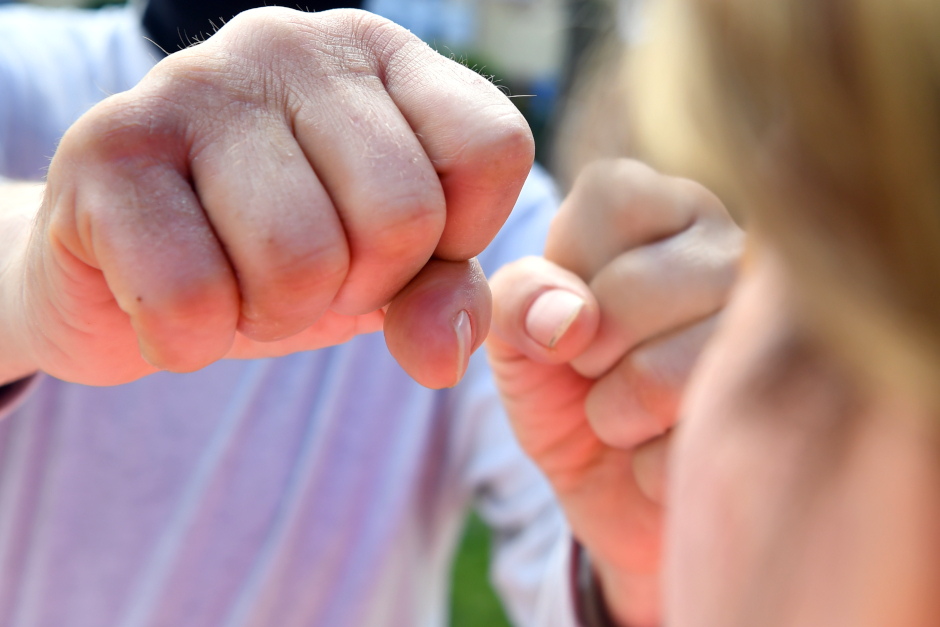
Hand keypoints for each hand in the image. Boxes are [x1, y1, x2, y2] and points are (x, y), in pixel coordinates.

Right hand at [0, 8, 531, 387]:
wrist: (125, 273)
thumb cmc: (273, 258)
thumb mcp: (386, 276)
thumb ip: (445, 300)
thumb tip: (440, 357)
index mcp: (381, 57)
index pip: (492, 149)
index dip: (456, 238)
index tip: (390, 247)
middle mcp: (293, 43)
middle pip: (401, 216)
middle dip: (356, 288)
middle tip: (302, 276)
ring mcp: (193, 81)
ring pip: (299, 260)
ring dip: (273, 316)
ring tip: (237, 284)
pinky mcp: (105, 146)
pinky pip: (191, 299)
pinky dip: (192, 339)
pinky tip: (173, 302)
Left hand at [487, 160, 742, 625]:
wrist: (619, 499)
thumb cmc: (570, 396)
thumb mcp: (519, 338)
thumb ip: (519, 300)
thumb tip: (571, 320)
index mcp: (677, 209)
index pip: (609, 195)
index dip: (564, 273)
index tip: (576, 312)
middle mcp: (742, 252)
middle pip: (630, 289)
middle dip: (590, 357)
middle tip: (609, 373)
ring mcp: (784, 337)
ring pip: (656, 377)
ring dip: (619, 420)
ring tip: (642, 417)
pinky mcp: (794, 426)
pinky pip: (681, 453)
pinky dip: (652, 472)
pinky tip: (677, 459)